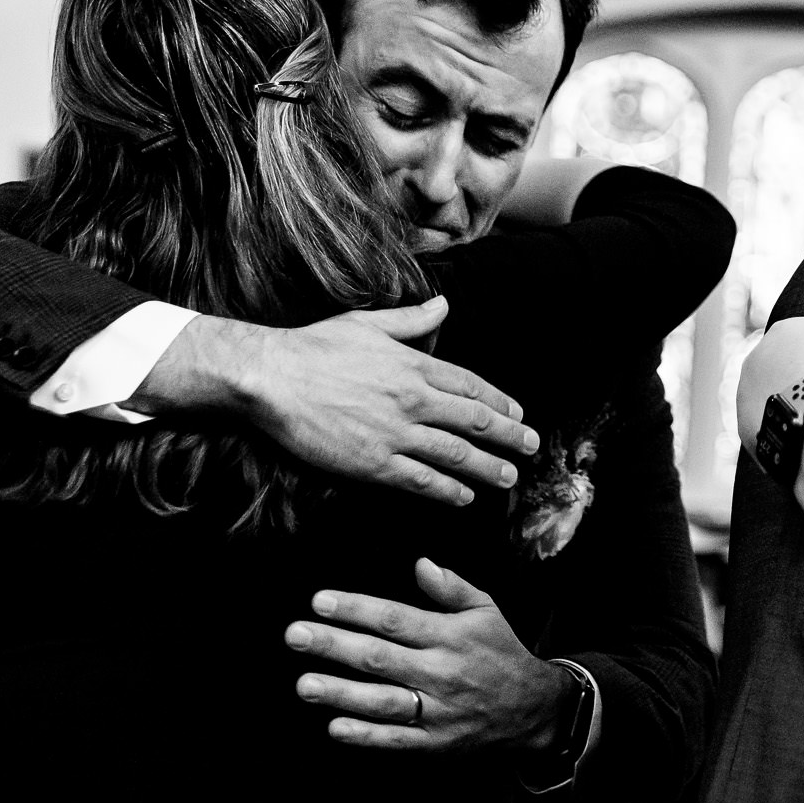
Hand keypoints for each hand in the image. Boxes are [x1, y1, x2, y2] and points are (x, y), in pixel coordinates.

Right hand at [136, 298, 539, 507]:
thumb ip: (411, 320)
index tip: (519, 414)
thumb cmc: (314, 346)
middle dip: (509, 436)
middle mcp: (413, 400)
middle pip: (475, 422)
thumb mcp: (368, 323)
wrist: (271, 378)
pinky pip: (421, 482)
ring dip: (489, 469)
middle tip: (532, 448)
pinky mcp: (373, 464)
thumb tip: (443, 304)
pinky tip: (464, 498)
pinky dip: (448, 492)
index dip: (501, 402)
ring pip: (457, 455)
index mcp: (414, 365)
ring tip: (509, 479)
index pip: (472, 386)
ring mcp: (395, 434)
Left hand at [289, 558, 576, 752]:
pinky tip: (334, 726)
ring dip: (340, 693)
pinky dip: (365, 736)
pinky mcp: (434, 742)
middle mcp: (441, 672)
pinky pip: (395, 740)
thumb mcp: (486, 610)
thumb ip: (452, 587)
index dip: (356, 609)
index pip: (396, 619)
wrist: (532, 708)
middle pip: (380, 657)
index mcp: (450, 636)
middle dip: (334, 645)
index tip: (320, 600)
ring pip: (382, 701)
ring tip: (304, 684)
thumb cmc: (500, 652)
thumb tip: (419, 563)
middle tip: (295, 635)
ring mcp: (437, 710)